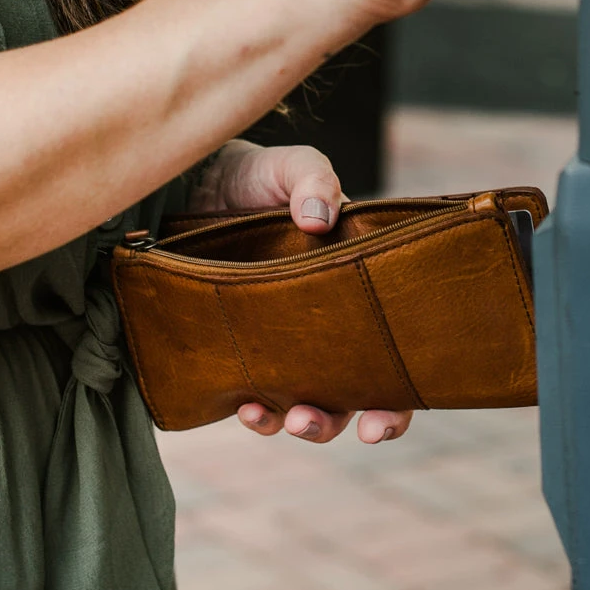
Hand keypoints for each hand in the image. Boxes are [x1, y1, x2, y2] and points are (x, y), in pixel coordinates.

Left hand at [194, 140, 414, 444]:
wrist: (195, 183)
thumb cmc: (256, 177)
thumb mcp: (291, 167)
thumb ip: (313, 181)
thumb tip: (319, 220)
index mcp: (356, 292)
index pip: (391, 360)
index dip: (395, 402)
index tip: (379, 423)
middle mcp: (326, 329)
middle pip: (349, 397)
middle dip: (338, 422)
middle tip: (314, 421)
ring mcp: (280, 345)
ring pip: (301, 406)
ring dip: (298, 423)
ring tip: (284, 419)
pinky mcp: (238, 351)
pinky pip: (252, 395)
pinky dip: (255, 410)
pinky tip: (244, 404)